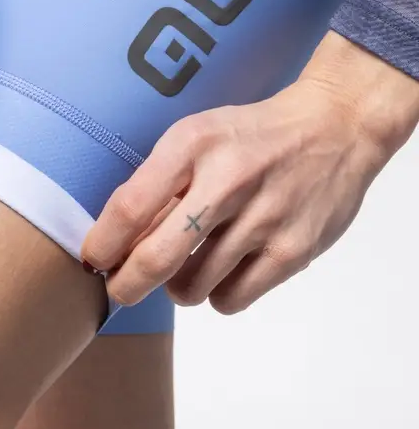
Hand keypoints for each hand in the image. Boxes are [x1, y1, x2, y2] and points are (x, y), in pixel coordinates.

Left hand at [81, 64, 400, 313]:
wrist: (334, 127)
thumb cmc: (247, 136)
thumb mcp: (196, 137)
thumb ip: (157, 184)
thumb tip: (115, 241)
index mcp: (193, 145)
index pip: (131, 207)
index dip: (103, 244)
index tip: (93, 259)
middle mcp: (228, 181)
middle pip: (157, 259)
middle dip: (126, 286)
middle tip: (120, 289)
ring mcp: (264, 219)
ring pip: (191, 288)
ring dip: (177, 287)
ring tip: (189, 265)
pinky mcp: (294, 250)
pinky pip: (231, 300)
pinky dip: (217, 295)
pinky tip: (225, 271)